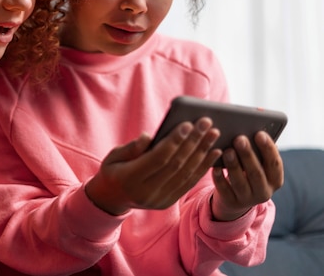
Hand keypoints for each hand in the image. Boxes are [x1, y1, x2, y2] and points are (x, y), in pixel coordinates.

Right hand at [85, 118, 221, 214]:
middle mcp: (147, 193)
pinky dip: (203, 167)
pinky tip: (213, 152)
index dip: (174, 141)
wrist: (112, 198)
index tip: (187, 124)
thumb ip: (131, 148)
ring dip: (203, 153)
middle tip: (207, 123)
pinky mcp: (168, 202)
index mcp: (130, 179)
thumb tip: (149, 137)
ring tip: (214, 134)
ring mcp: (159, 200)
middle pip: (176, 165)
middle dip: (193, 142)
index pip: (158, 158)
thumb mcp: (113, 156)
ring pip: (186, 174)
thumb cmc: (113, 170)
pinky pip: (189, 183)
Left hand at [211, 132, 283, 220]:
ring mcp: (247, 199)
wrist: (236, 198)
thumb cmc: (248, 172)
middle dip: (248, 155)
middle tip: (239, 138)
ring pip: (240, 182)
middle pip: (256, 173)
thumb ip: (257, 152)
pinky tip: (216, 166)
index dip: (268, 149)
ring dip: (234, 165)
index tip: (260, 133)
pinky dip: (219, 178)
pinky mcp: (231, 202)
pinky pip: (224, 190)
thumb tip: (250, 129)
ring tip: (227, 150)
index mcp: (275, 180)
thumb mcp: (257, 165)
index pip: (275, 164)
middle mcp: (264, 192)